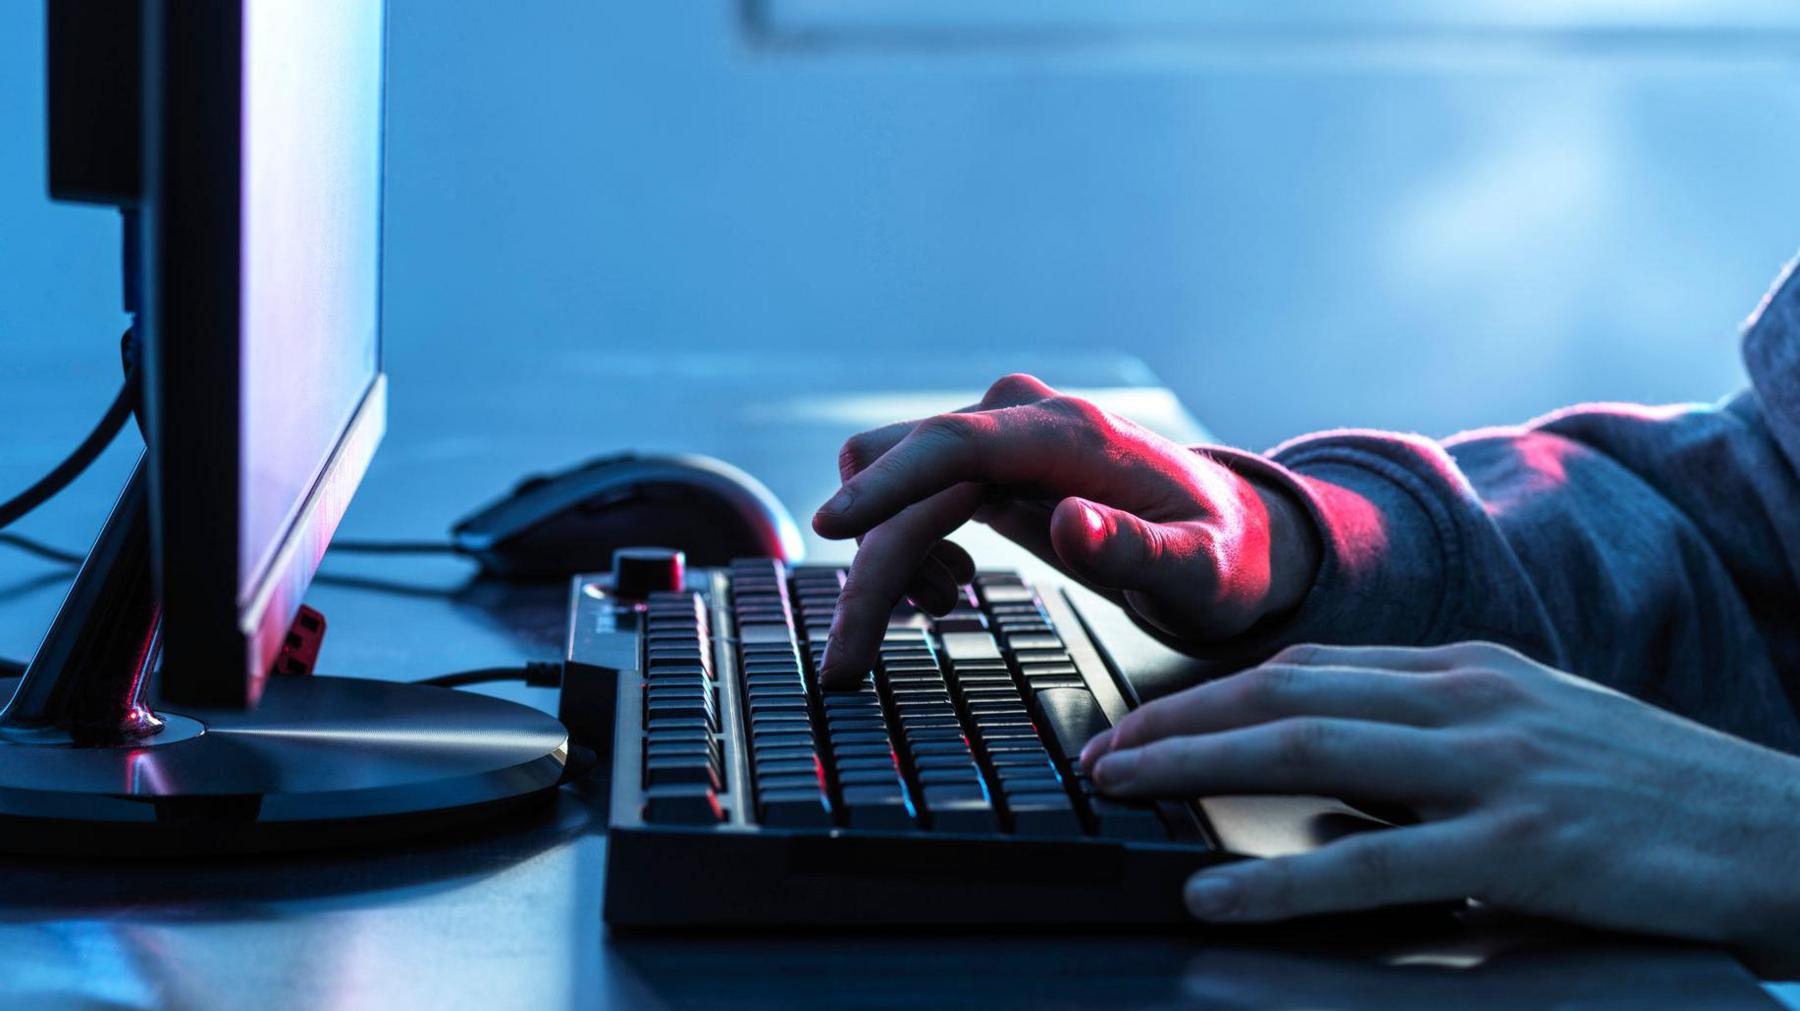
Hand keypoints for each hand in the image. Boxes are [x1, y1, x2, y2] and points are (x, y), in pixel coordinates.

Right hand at [812, 373, 1319, 688]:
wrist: (1234, 532)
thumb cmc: (1222, 556)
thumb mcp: (1200, 571)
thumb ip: (1137, 550)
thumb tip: (1068, 522)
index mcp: (1068, 436)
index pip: (953, 445)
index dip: (887, 484)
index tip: (829, 527)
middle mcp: (1022, 419)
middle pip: (904, 474)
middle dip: (868, 568)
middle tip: (846, 666)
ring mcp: (1000, 435)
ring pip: (893, 481)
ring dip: (887, 557)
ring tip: (940, 611)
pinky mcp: (987, 461)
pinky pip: (912, 494)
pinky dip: (909, 549)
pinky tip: (952, 590)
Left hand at [1080, 641, 1799, 970]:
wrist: (1789, 828)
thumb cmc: (1660, 794)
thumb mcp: (1538, 738)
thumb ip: (1436, 745)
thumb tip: (1334, 791)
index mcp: (1469, 670)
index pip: (1308, 667)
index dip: (1212, 692)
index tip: (1144, 718)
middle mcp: (1469, 698)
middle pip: (1285, 693)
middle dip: (1177, 720)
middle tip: (1099, 753)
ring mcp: (1493, 764)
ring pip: (1307, 751)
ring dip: (1196, 766)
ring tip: (1121, 791)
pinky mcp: (1521, 842)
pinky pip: (1370, 861)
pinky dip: (1277, 878)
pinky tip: (1215, 890)